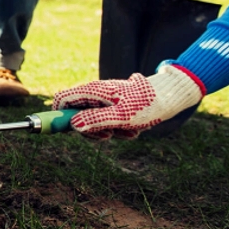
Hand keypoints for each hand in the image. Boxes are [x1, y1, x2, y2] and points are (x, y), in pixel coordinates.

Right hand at [52, 65, 204, 139]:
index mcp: (92, 91)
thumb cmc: (147, 104)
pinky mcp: (112, 105)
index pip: (62, 99)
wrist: (169, 96)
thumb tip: (73, 125)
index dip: (59, 115)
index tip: (66, 131)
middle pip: (76, 114)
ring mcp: (103, 100)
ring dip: (107, 131)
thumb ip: (96, 120)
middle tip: (108, 137)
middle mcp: (94, 93)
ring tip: (128, 132)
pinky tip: (132, 129)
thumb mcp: (122, 117)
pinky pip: (106, 121)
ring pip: (93, 120)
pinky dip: (116, 128)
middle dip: (90, 130)